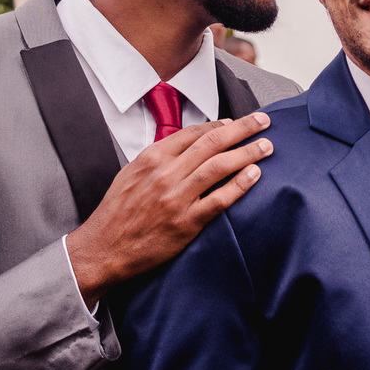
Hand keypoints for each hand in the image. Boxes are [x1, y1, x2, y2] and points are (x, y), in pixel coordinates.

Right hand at [66, 112, 273, 306]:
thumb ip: (158, 157)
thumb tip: (186, 144)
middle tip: (263, 121)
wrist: (103, 248)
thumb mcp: (131, 173)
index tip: (235, 122)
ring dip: (247, 153)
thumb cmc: (117, 212)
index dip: (219, 124)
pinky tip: (255, 174)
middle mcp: (166, 173)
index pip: (193, 133)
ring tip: (266, 146)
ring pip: (220, 166)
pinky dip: (239, 185)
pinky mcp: (186, 223)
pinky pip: (219, 199)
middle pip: (212, 143)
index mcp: (152, 158)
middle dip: (242, 128)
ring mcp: (177, 198)